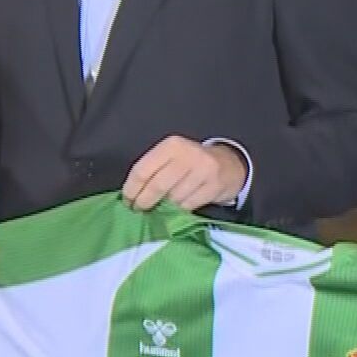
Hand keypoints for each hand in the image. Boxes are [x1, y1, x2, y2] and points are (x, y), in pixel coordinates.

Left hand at [123, 137, 246, 211]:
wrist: (229, 165)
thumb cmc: (191, 163)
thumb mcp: (171, 157)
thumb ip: (153, 169)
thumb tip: (131, 195)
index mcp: (172, 145)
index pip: (142, 170)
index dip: (131, 189)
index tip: (127, 201)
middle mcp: (188, 155)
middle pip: (157, 186)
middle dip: (144, 202)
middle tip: (139, 210)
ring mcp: (203, 171)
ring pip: (173, 198)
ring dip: (163, 208)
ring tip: (160, 208)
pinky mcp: (214, 186)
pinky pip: (188, 206)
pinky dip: (179, 211)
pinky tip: (177, 209)